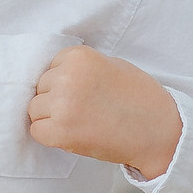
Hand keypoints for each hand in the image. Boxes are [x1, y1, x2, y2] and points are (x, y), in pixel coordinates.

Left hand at [28, 46, 182, 178]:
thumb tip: (52, 75)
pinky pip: (37, 131)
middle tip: (84, 110)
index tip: (83, 92)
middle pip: (41, 87)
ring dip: (51, 118)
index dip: (65, 81)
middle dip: (56, 99)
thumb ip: (81, 67)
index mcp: (79, 57)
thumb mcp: (110, 65)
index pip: (51, 66)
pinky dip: (50, 136)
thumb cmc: (138, 97)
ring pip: (35, 109)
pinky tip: (72, 135)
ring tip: (79, 122)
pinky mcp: (61, 132)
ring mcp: (63, 105)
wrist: (158, 131)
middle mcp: (67, 77)